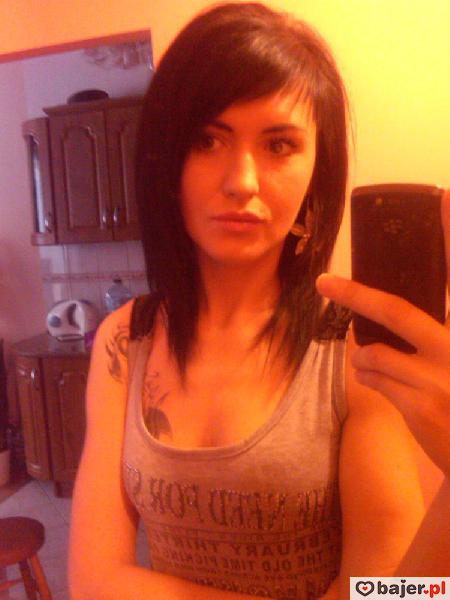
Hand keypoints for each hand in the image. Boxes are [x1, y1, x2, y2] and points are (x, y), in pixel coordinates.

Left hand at [316, 189, 449, 477]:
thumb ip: (428, 333)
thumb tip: (377, 317)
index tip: (444, 199)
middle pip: (395, 311)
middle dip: (355, 295)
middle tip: (326, 282)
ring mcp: (439, 378)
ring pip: (371, 353)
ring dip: (361, 356)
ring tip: (369, 361)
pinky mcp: (420, 405)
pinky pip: (371, 378)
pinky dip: (365, 376)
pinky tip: (377, 380)